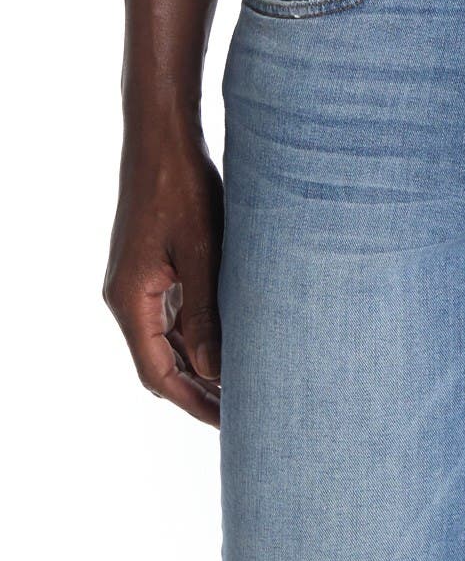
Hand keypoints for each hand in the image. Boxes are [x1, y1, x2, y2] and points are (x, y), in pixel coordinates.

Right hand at [103, 124, 224, 424]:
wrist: (162, 137)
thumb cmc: (182, 188)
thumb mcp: (200, 252)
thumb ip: (203, 313)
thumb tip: (212, 371)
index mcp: (130, 300)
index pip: (157, 373)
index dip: (192, 401)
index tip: (227, 423)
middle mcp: (127, 296)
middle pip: (159, 362)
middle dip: (197, 390)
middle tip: (241, 413)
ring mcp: (138, 280)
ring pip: (165, 339)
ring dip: (197, 363)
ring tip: (239, 384)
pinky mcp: (151, 263)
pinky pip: (170, 313)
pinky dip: (195, 333)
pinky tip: (226, 339)